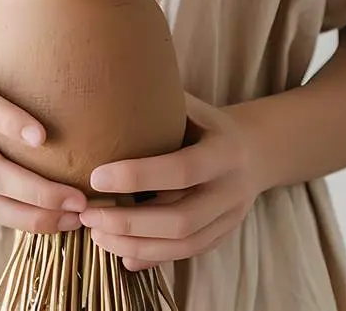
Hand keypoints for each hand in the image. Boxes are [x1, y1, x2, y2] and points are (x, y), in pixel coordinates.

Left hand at [79, 95, 262, 270]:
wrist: (258, 151)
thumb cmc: (207, 123)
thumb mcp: (191, 107)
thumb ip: (156, 103)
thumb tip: (103, 87)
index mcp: (224, 151)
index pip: (181, 170)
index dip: (138, 177)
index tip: (96, 176)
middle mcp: (231, 189)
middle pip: (181, 219)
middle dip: (129, 222)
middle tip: (88, 214)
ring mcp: (229, 217)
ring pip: (183, 245)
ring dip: (135, 244)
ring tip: (96, 234)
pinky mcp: (222, 235)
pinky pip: (186, 255)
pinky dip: (152, 257)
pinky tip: (120, 253)